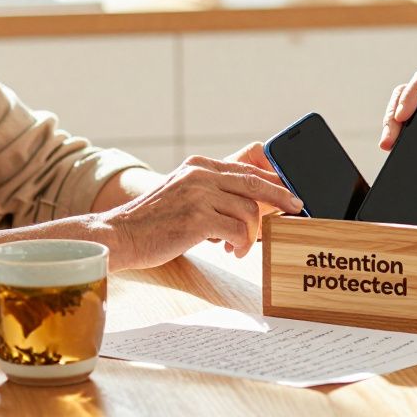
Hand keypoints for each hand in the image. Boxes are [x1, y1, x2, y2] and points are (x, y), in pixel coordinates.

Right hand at [100, 153, 301, 269]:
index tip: (291, 193)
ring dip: (251, 234)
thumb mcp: (183, 194)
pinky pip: (237, 232)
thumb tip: (251, 206)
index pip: (247, 169)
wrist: (120, 235)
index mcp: (199, 165)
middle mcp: (200, 174)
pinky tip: (231, 251)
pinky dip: (241, 244)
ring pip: (248, 211)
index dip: (274, 181)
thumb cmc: (153, 221)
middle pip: (255, 183)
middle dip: (281, 198)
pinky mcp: (197, 219)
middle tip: (296, 210)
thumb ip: (212, 193)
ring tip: (240, 247)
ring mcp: (198, 195)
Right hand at [381, 62, 416, 160]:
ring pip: (407, 109)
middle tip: (390, 135)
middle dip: (396, 112)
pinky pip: (416, 128)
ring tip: (388, 144)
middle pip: (411, 92)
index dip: (413, 92)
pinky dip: (405, 137)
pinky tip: (398, 150)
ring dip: (394, 125)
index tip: (403, 113)